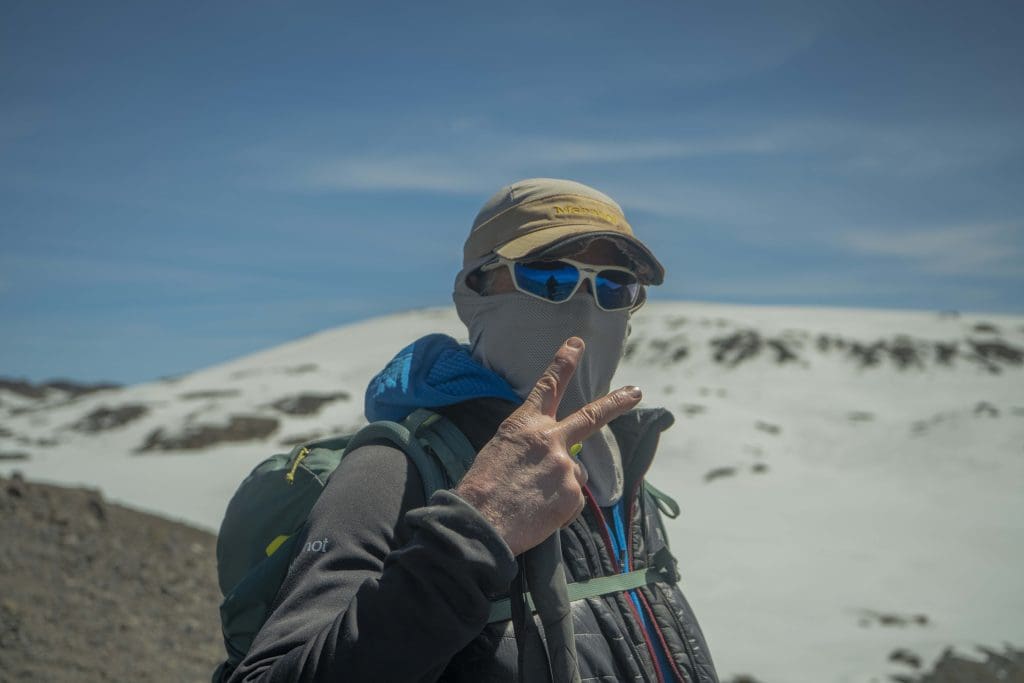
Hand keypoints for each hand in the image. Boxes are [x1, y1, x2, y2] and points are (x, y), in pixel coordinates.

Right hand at [454, 337, 641, 555]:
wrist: (480, 523)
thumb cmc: (481, 489)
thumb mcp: (500, 451)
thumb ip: (531, 445)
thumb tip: (552, 455)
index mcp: (524, 424)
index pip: (547, 386)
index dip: (563, 363)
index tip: (576, 345)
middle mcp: (550, 439)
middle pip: (591, 415)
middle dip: (616, 402)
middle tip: (636, 392)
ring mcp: (565, 466)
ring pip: (574, 473)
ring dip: (559, 486)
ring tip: (532, 500)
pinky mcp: (573, 494)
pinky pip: (572, 501)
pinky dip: (559, 509)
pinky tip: (538, 513)